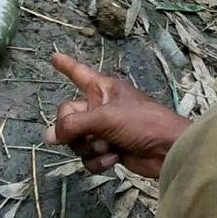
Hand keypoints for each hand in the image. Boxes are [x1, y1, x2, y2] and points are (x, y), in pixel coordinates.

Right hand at [46, 52, 189, 177]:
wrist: (168, 150)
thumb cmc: (142, 122)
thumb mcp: (105, 118)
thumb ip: (74, 125)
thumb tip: (49, 136)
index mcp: (102, 89)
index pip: (78, 73)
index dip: (66, 66)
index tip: (54, 57)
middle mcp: (100, 107)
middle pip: (68, 117)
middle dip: (74, 130)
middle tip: (86, 134)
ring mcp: (104, 130)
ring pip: (77, 141)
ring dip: (90, 147)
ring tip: (108, 145)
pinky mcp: (109, 150)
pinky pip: (88, 157)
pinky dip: (98, 160)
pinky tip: (113, 158)